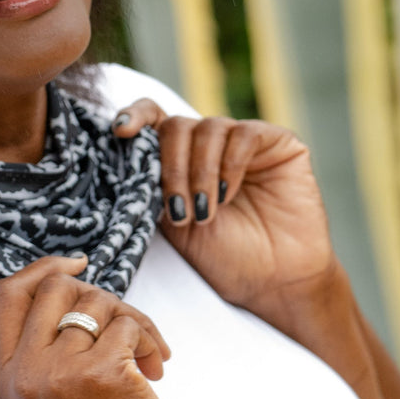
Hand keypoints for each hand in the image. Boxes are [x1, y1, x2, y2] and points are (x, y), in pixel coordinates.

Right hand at [0, 256, 188, 398]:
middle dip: (99, 296)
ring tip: (148, 355)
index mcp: (7, 377)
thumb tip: (73, 278)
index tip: (77, 263)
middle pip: (55, 287)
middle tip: (124, 326)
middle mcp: (26, 373)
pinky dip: (150, 339)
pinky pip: (128, 325)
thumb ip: (48, 347)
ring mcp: (60, 373)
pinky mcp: (101, 375)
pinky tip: (157, 369)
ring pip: (98, 303)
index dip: (41, 268)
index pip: (5, 295)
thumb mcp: (53, 396)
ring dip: (133, 321)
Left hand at [113, 102, 337, 329]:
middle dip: (172, 168)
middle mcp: (209, 144)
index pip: (153, 118)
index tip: (121, 131)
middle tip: (180, 210)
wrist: (272, 283)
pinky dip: (231, 164)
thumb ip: (152, 184)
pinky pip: (245, 134)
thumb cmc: (223, 256)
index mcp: (180, 158)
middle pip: (176, 126)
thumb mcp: (172, 221)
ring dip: (200, 172)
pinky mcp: (278, 143)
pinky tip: (228, 194)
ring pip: (208, 128)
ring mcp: (243, 141)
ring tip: (206, 211)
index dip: (135, 115)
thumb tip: (126, 152)